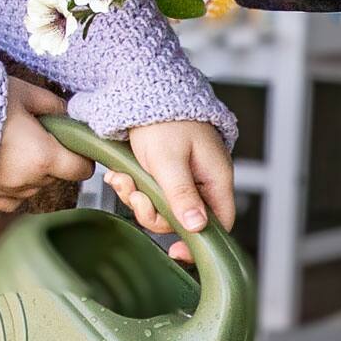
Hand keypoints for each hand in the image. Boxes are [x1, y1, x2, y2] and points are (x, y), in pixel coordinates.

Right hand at [0, 75, 74, 210]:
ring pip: (32, 187)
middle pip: (54, 176)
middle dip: (50, 158)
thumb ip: (50, 104)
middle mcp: (28, 181)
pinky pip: (9, 199)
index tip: (72, 144)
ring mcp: (5, 193)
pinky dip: (9, 186)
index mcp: (44, 157)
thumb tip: (65, 113)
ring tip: (8, 145)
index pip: (81, 169)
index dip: (81, 156)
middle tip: (31, 133)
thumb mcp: (21, 92)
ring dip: (29, 172)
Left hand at [118, 117, 236, 263]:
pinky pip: (149, 194)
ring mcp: (183, 177)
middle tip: (135, 195)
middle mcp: (202, 181)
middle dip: (153, 213)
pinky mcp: (163, 173)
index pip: (220, 224)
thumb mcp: (169, 161)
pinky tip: (120, 175)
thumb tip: (198, 228)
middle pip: (183, 221)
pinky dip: (132, 188)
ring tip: (123, 180)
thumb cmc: (162, 119)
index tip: (175, 251)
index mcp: (215, 178)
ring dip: (137, 199)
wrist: (142, 89)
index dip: (199, 242)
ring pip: (162, 208)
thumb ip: (182, 195)